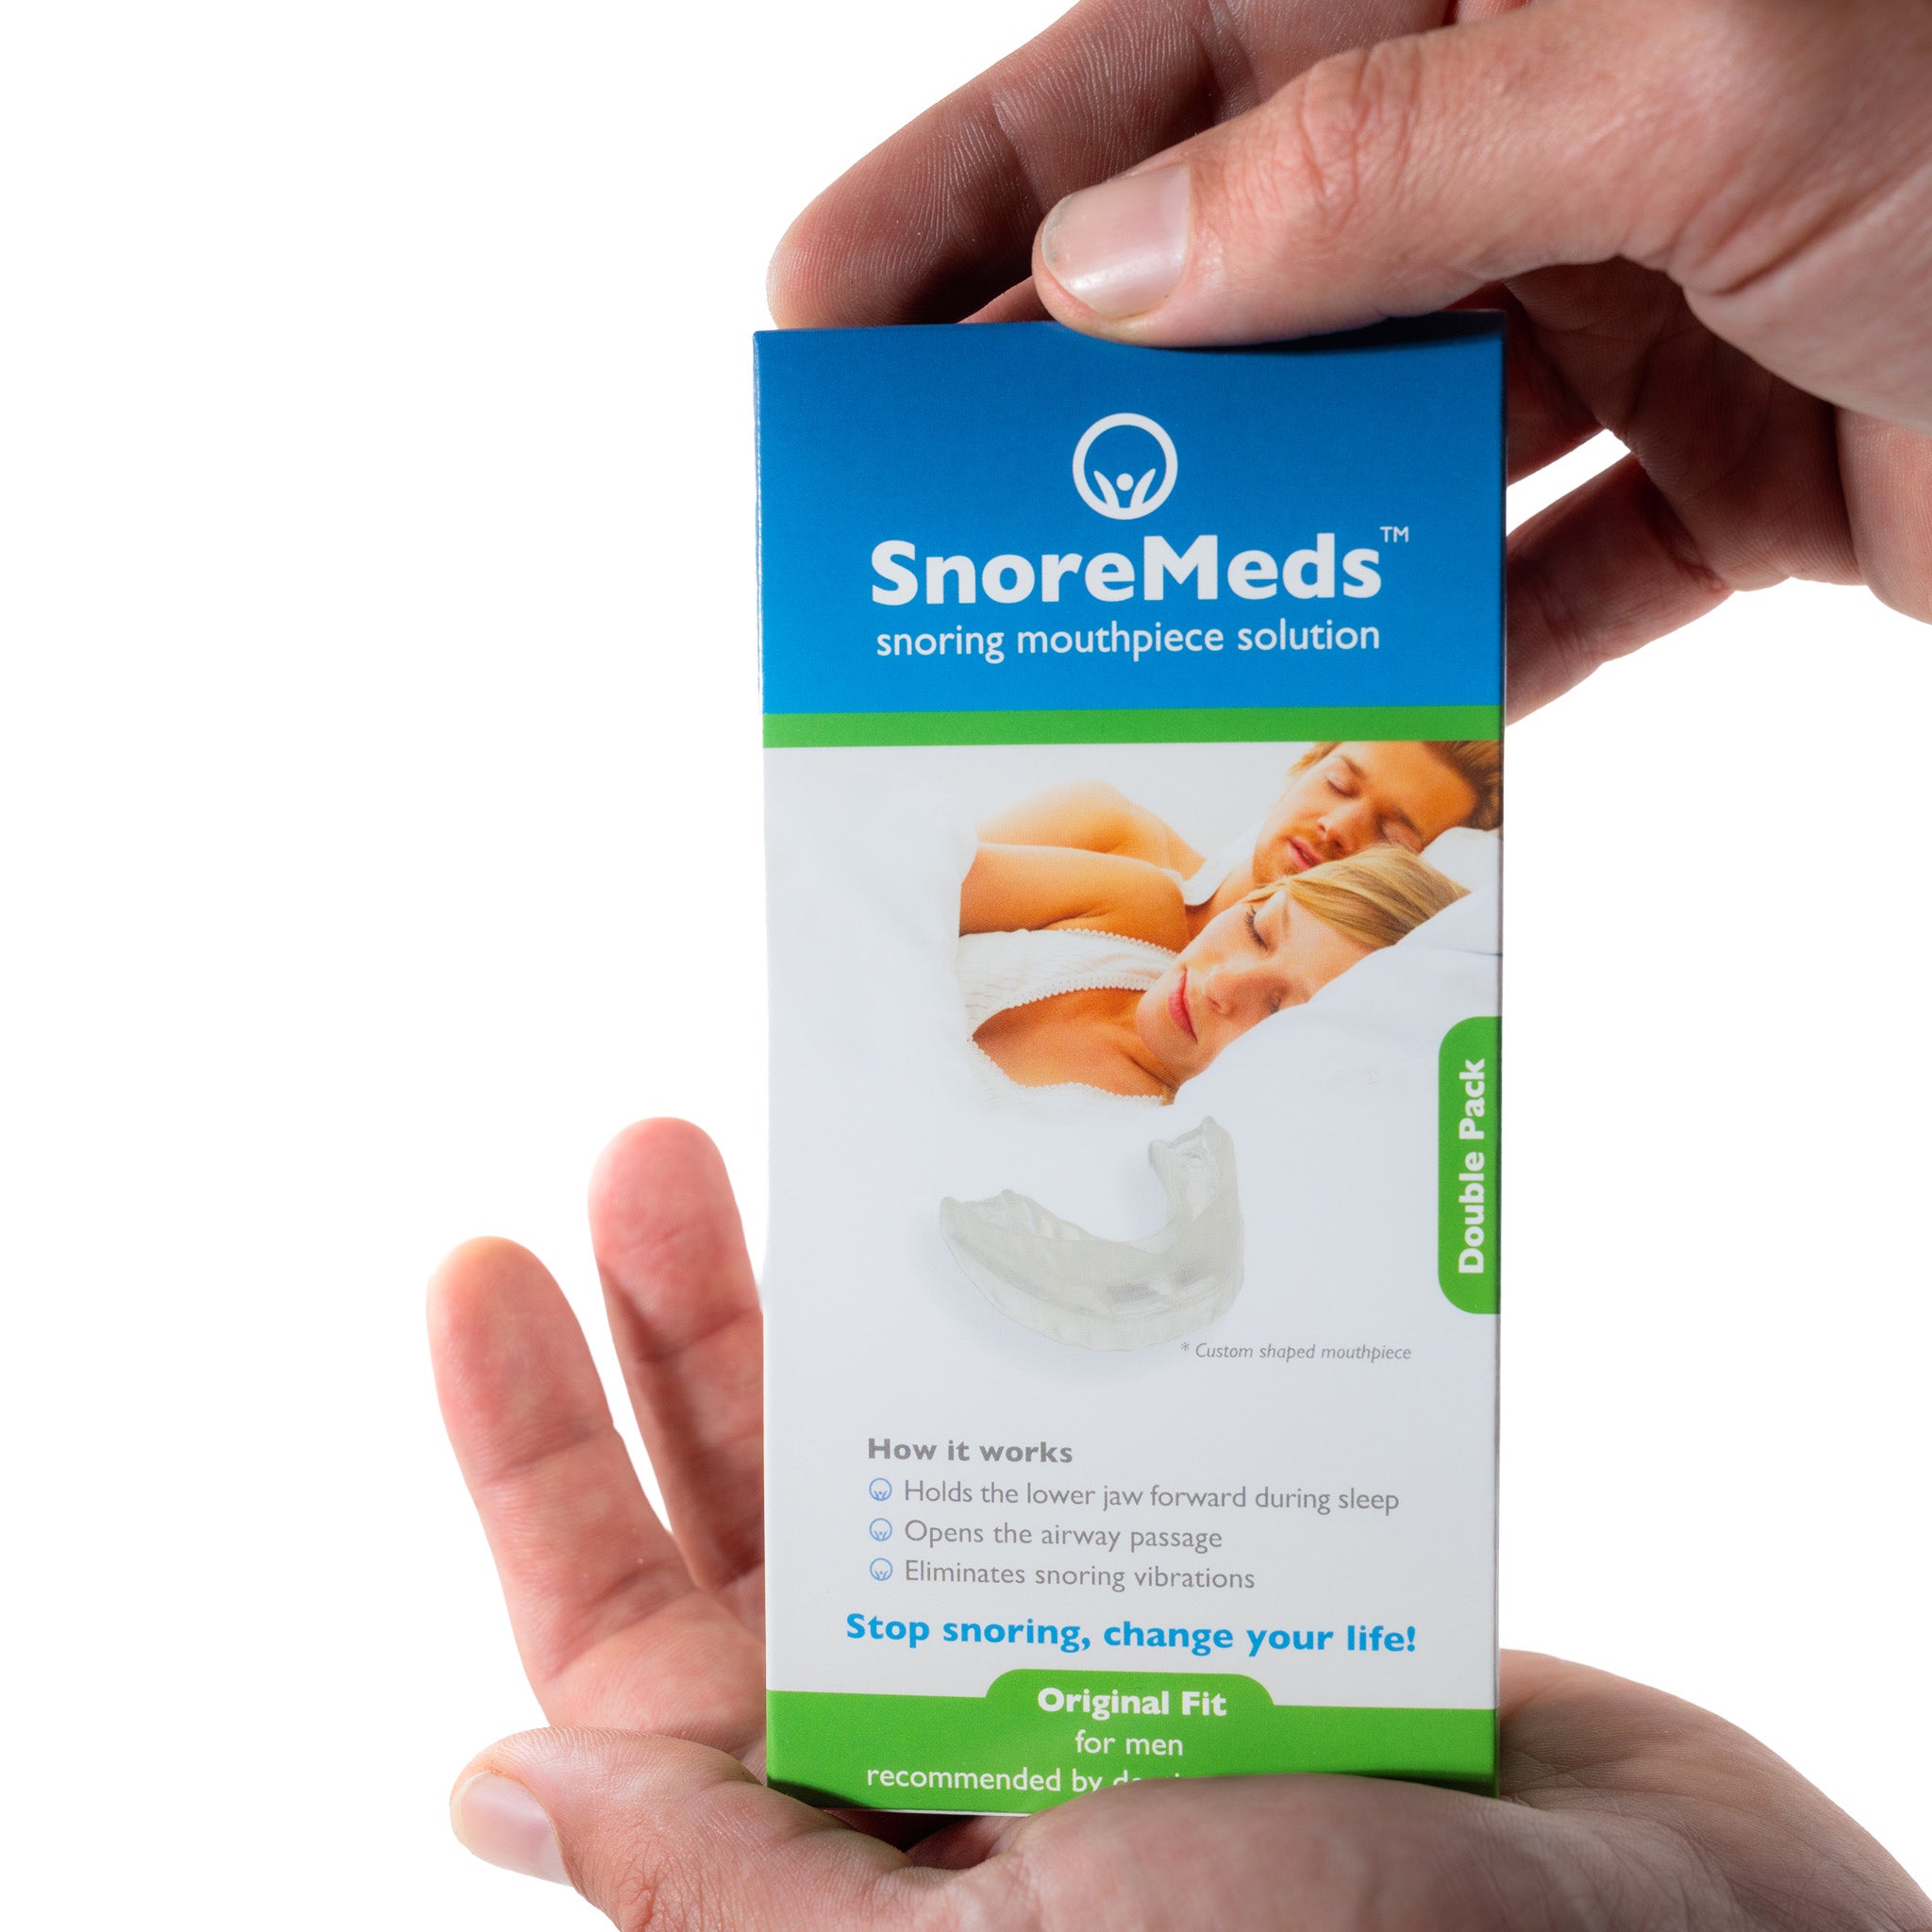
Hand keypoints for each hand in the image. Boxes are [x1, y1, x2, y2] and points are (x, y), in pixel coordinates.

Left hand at [429, 1120, 1930, 1927]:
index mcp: (845, 1849)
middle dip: (673, 1327)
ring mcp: (1070, 1643)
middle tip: (643, 1148)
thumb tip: (497, 1778)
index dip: (534, 1455)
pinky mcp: (1196, 1572)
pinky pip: (1064, 1422)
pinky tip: (978, 1209)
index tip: (480, 1270)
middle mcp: (936, 1737)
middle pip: (743, 1511)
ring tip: (772, 1125)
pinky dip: (1012, 1315)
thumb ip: (739, 1893)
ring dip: (824, 1294)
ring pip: (894, 1446)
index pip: (618, 1650)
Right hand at [769, 0, 1931, 717]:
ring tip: (1105, 669)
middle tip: (913, 531)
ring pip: (1367, 456)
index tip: (813, 316)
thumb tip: (1106, 273)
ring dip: (1253, 567)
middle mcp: (1538, 129)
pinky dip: (1459, 675)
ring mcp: (1620, 307)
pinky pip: (1533, 586)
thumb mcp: (1701, 66)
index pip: (1158, 65)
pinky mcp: (1715, 474)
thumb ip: (1377, 166)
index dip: (968, 190)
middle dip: (1067, 405)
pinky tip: (1364, 751)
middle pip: (1227, 278)